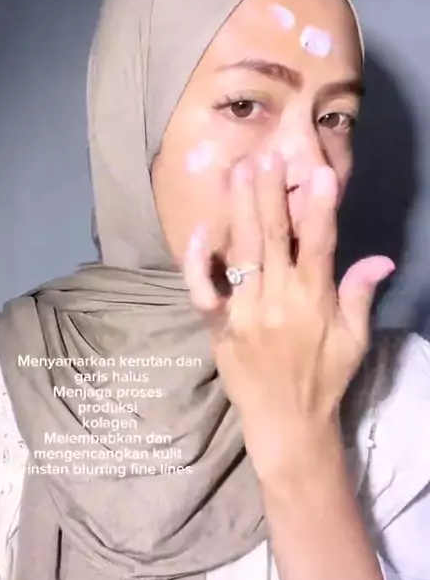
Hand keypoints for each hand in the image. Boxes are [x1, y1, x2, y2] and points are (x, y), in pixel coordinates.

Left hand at [183, 153, 394, 481]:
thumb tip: (382, 259)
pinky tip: (199, 230)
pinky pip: (203, 289)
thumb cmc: (324, 379)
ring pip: (240, 251)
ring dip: (239, 209)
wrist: (286, 424)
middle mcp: (278, 300)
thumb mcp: (354, 340)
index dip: (319, 208)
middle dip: (270, 192)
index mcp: (315, 301)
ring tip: (238, 172)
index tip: (320, 173)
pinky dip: (198, 261)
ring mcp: (244, 312)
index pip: (320, 245)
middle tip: (267, 155)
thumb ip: (359, 294)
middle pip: (273, 237)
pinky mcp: (219, 325)